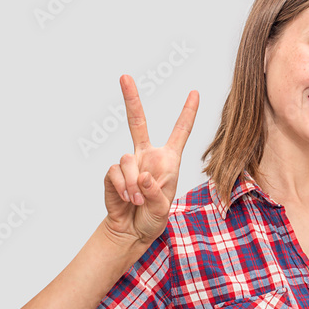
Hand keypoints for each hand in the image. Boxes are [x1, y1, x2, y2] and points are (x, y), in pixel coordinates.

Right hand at [103, 75, 199, 247]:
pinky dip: (123, 187)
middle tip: (124, 76)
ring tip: (138, 199)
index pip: (180, 132)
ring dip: (133, 182)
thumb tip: (143, 176)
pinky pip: (115, 172)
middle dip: (130, 98)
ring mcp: (129, 164)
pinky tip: (128, 198)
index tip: (195, 92)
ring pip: (127, 159)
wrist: (131, 232)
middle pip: (137, 122)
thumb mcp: (163, 208)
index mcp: (168, 160)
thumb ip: (156, 193)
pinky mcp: (113, 174)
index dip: (188, 112)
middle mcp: (148, 156)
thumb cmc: (153, 218)